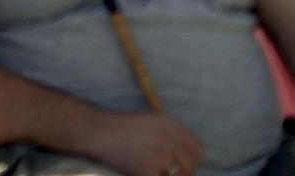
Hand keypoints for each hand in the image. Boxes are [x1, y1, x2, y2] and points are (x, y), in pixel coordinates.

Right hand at [83, 112, 204, 175]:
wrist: (97, 132)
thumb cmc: (122, 129)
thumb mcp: (151, 122)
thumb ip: (172, 136)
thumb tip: (189, 158)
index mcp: (172, 124)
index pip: (197, 149)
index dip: (191, 161)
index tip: (182, 166)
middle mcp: (170, 138)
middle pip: (191, 165)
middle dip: (183, 173)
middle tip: (165, 172)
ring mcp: (160, 154)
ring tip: (155, 171)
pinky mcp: (148, 170)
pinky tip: (144, 172)